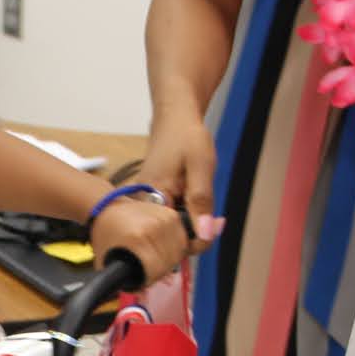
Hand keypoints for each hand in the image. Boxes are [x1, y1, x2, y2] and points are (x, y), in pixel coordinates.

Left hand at [90, 194, 190, 285]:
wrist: (109, 206)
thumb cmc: (107, 233)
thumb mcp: (106, 261)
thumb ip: (123, 281)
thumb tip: (142, 295)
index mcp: (137, 238)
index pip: (156, 270)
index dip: (149, 278)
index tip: (141, 276)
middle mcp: (153, 227)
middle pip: (169, 262)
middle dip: (160, 270)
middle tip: (148, 266)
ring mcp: (164, 219)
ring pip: (178, 252)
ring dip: (169, 259)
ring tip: (155, 257)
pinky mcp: (172, 214)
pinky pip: (182, 240)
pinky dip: (176, 247)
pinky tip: (164, 247)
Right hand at [139, 113, 223, 249]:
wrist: (175, 117)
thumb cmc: (186, 136)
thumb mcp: (201, 167)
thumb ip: (202, 201)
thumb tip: (206, 234)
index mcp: (151, 196)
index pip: (170, 236)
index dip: (194, 238)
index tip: (213, 227)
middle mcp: (141, 202)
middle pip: (167, 236)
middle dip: (193, 233)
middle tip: (213, 218)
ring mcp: (144, 202)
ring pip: (168, 229)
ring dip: (189, 224)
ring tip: (202, 205)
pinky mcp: (149, 199)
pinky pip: (167, 218)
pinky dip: (183, 216)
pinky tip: (193, 203)